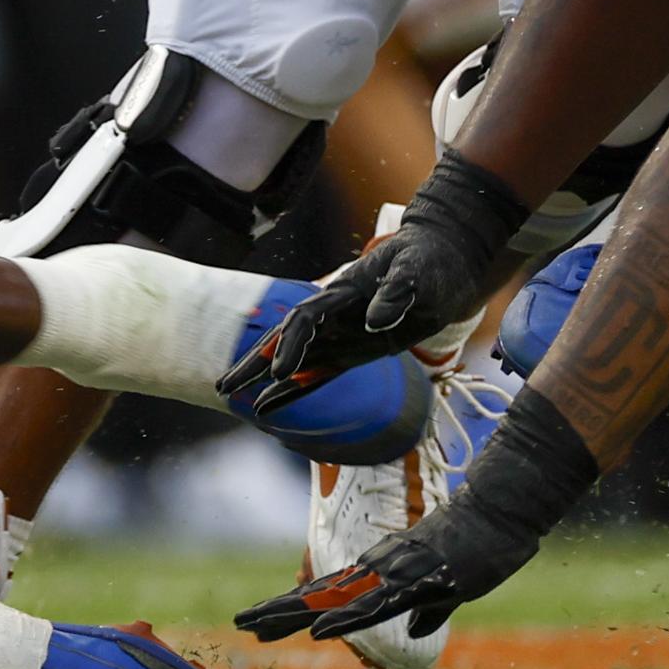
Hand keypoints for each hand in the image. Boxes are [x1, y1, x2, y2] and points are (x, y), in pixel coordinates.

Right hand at [217, 219, 494, 414]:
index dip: (290, 344)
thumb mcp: (416, 271)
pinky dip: (295, 392)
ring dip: (262, 377)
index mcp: (341, 293)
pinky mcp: (355, 353)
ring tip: (229, 394)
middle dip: (253, 362)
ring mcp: (341, 336)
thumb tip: (374, 322)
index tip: (279, 372)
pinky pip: (320, 376)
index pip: (305, 319)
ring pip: (294, 359)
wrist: (442, 263)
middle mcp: (333, 317)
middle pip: (283, 339)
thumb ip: (396, 293)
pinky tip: (268, 407)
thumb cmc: (426, 260)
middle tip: (225, 386)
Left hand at [235, 500, 542, 645]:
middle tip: (239, 622)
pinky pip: (370, 607)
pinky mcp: (411, 583)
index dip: (293, 606)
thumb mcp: (447, 589)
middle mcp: (375, 571)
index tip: (260, 621)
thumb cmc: (475, 547)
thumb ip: (426, 611)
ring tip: (258, 627)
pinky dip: (342, 619)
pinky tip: (319, 631)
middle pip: (317, 595)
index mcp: (379, 572)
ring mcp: (390, 575)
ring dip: (294, 615)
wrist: (497, 514)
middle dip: (278, 610)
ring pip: (332, 600)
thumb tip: (412, 631)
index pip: (327, 592)